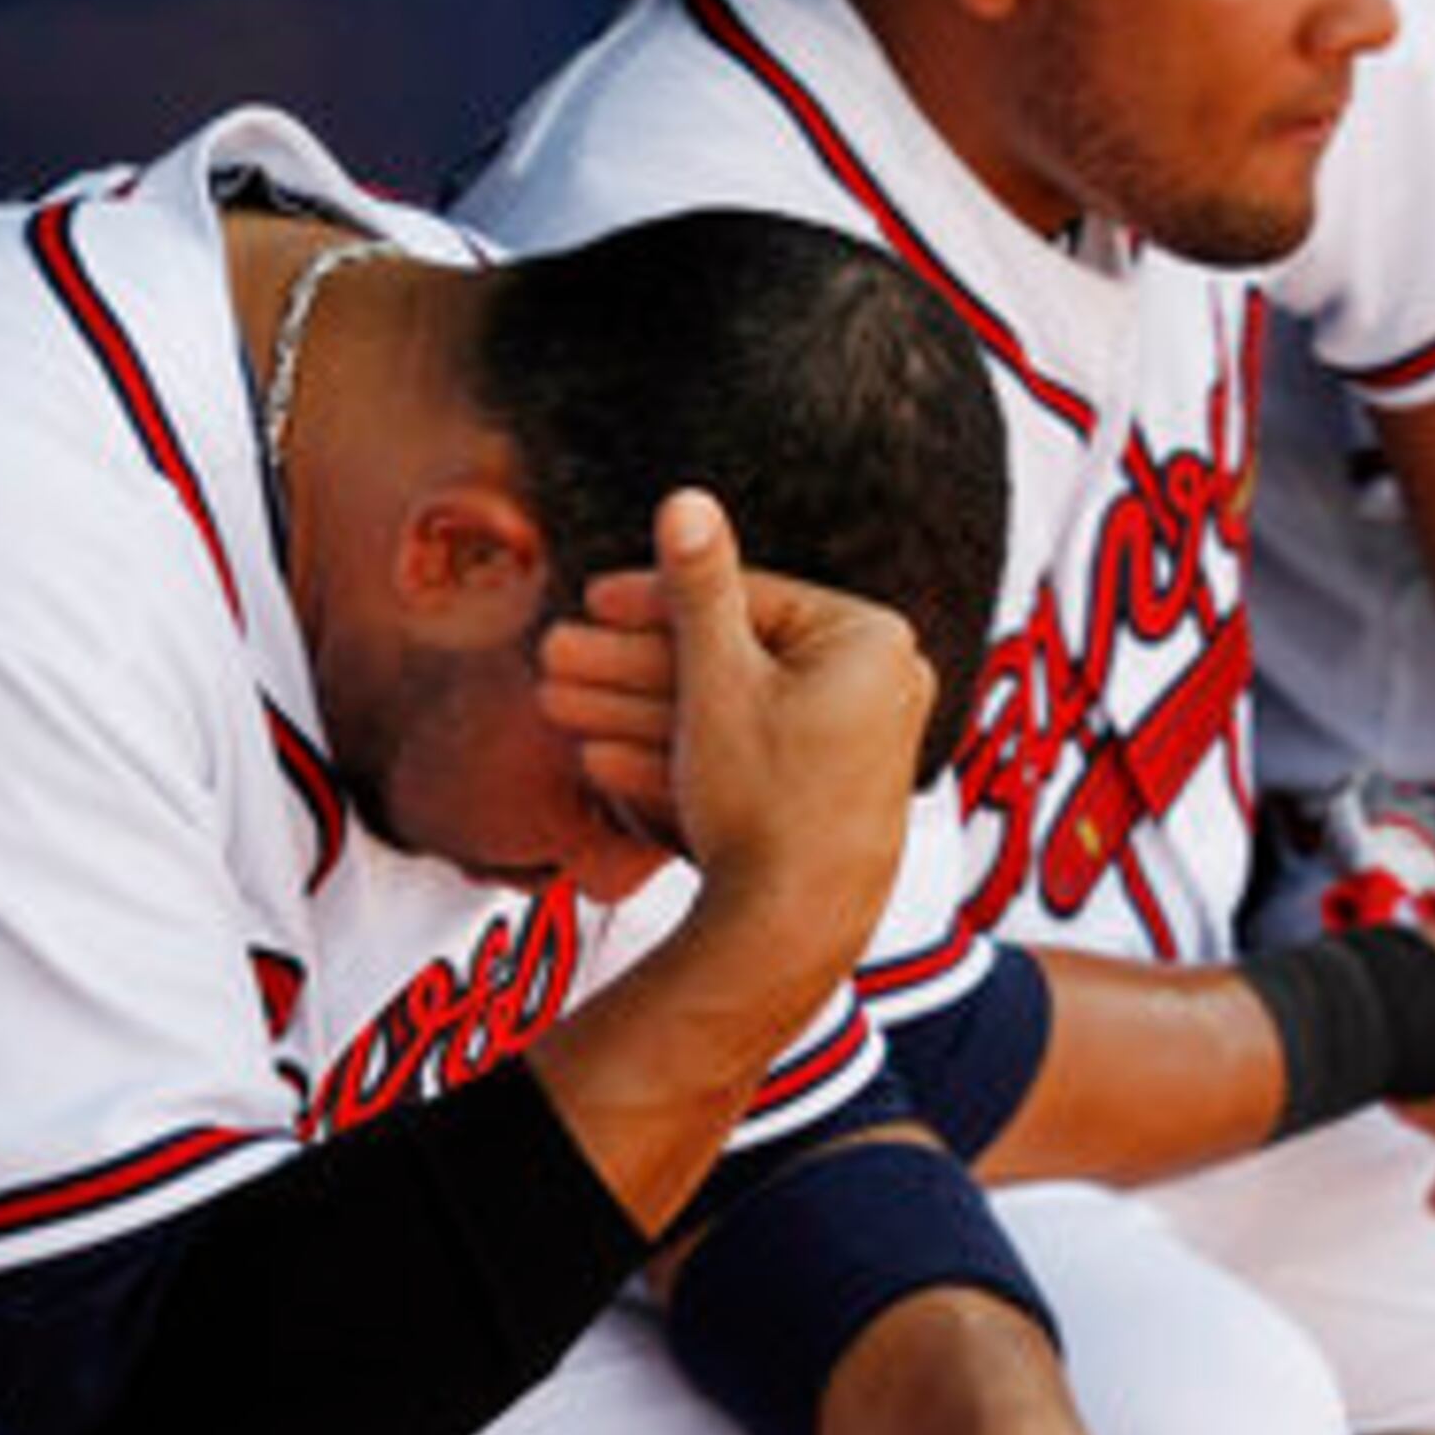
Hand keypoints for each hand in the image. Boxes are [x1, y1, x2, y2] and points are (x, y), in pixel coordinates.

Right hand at [542, 488, 928, 939]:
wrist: (792, 934)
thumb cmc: (765, 800)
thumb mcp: (717, 679)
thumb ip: (699, 587)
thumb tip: (687, 500)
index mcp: (869, 641)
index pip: (748, 600)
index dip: (656, 600)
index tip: (591, 601)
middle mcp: (879, 689)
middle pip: (732, 660)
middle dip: (631, 664)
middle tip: (555, 659)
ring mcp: (856, 749)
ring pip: (727, 714)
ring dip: (636, 710)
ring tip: (558, 707)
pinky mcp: (828, 801)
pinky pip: (747, 762)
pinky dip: (680, 758)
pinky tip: (602, 760)